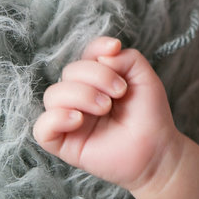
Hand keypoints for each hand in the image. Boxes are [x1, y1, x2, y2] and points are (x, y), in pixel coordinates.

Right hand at [33, 37, 178, 191]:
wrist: (156, 151)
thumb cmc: (149, 115)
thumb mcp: (145, 77)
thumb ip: (127, 57)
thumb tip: (102, 56)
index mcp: (97, 80)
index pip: (85, 55)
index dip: (96, 48)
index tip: (115, 49)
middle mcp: (79, 96)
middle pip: (69, 72)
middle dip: (96, 76)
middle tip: (119, 93)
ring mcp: (69, 119)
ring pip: (53, 95)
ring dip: (80, 95)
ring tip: (104, 108)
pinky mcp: (64, 143)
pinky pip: (41, 128)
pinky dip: (56, 119)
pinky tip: (78, 120)